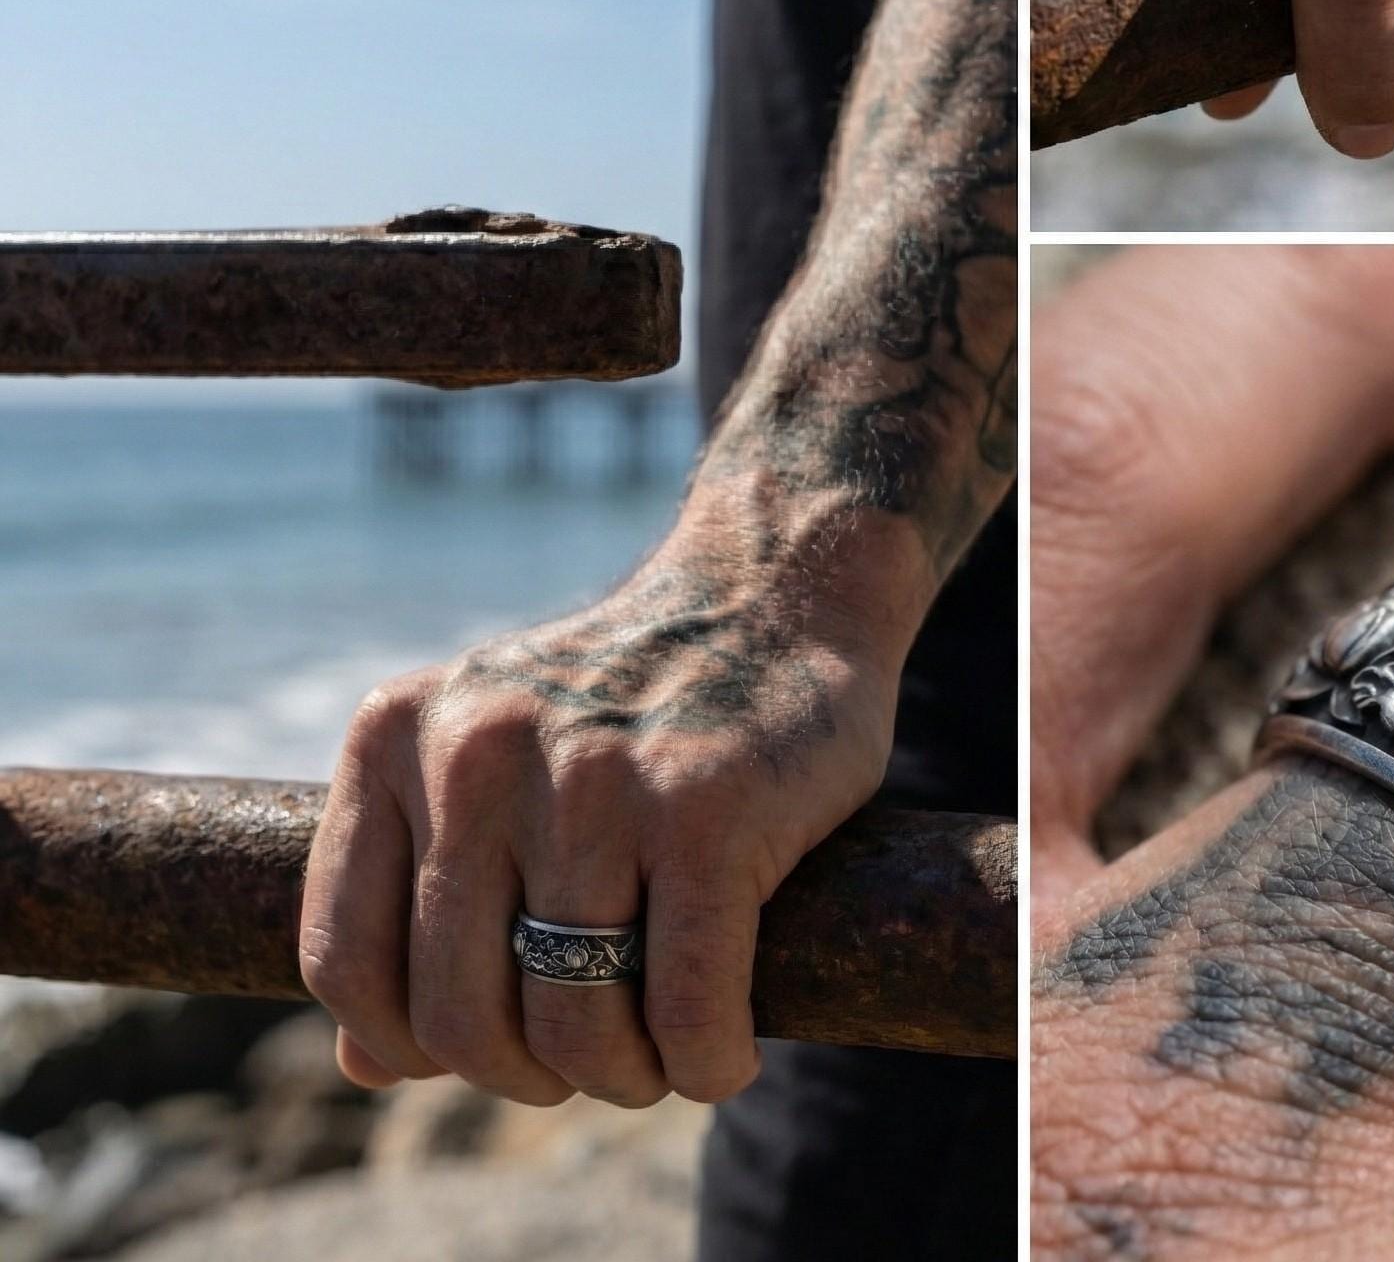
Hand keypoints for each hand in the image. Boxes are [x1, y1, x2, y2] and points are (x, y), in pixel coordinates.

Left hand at [299, 487, 901, 1106]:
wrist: (774, 588)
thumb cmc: (630, 697)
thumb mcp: (494, 759)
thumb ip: (424, 890)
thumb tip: (368, 1066)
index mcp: (399, 734)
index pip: (347, 960)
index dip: (408, 1043)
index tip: (488, 1042)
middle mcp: (480, 754)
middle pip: (459, 1015)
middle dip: (532, 1073)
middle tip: (597, 1056)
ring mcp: (595, 782)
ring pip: (574, 1026)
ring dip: (626, 1078)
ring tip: (662, 1057)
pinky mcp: (708, 811)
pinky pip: (686, 1008)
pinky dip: (707, 1063)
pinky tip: (725, 1054)